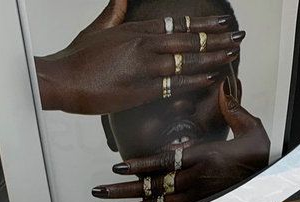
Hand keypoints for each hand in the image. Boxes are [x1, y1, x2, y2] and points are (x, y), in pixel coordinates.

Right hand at [35, 0, 244, 114]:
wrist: (61, 80)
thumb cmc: (77, 58)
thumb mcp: (98, 28)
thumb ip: (114, 12)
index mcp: (135, 30)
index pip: (177, 24)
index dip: (202, 24)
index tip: (222, 23)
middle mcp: (143, 45)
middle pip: (188, 39)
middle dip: (216, 38)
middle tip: (238, 37)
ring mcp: (143, 68)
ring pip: (186, 61)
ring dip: (211, 58)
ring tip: (232, 55)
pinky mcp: (140, 90)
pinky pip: (173, 85)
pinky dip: (193, 80)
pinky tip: (210, 77)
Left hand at [93, 82, 269, 201]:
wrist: (272, 188)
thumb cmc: (260, 160)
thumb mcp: (252, 130)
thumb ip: (233, 110)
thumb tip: (222, 89)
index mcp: (204, 159)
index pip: (165, 163)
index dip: (139, 166)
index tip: (117, 167)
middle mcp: (196, 182)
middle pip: (153, 189)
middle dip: (122, 191)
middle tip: (98, 192)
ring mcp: (196, 200)